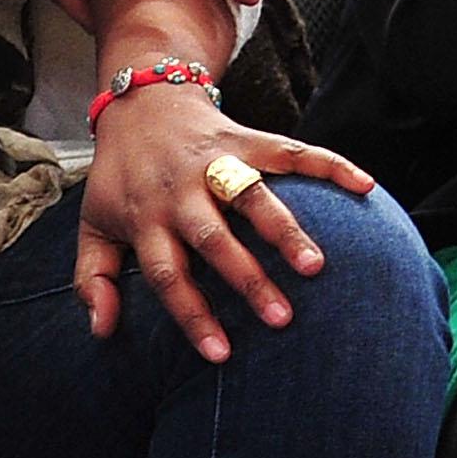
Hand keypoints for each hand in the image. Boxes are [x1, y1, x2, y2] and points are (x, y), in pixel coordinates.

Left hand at [75, 97, 374, 363]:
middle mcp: (182, 191)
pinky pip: (292, 151)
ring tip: (316, 267)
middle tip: (281, 319)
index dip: (192, 314)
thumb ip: (93, 280)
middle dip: (247, 278)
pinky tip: (364, 186)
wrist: (140, 103)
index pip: (168, 274)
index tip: (220, 354)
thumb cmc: (120, 179)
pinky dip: (328, 165)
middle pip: (214, 238)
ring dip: (285, 230)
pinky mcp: (247, 138)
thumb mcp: (92, 225)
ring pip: (254, 196)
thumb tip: (101, 332)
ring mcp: (216, 162)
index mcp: (146, 219)